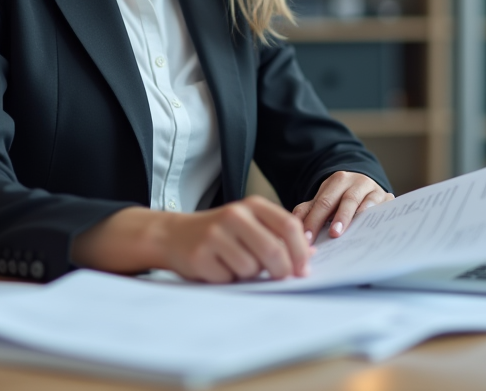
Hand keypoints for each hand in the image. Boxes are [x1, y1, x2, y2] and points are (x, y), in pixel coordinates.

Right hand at [160, 196, 311, 282]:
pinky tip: (219, 268)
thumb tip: (311, 254)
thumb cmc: (221, 233)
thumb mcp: (250, 225)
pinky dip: (230, 280)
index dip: (301, 251)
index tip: (303, 270)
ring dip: (251, 275)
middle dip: (282, 271)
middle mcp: (234, 215)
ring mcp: (215, 234)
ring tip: (237, 266)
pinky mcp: (200, 255)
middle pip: (274, 250)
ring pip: (251, 268)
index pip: (289, 226)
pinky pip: (229, 278)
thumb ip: (278, 236)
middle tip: (280, 278)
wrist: (174, 235)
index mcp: (252, 205)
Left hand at [293, 172, 392, 241]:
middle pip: (343, 201)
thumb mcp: (324, 199)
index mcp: (337, 181)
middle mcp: (356, 182)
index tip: (306, 238)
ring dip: (352, 217)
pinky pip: (381, 208)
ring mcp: (373, 189)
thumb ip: (308, 210)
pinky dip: (374, 217)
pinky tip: (368, 229)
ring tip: (343, 231)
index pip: (323, 202)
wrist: (367, 186)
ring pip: (363, 202)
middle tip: (330, 235)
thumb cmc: (342, 197)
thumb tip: (295, 225)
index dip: (313, 220)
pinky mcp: (387, 198)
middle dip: (336, 218)